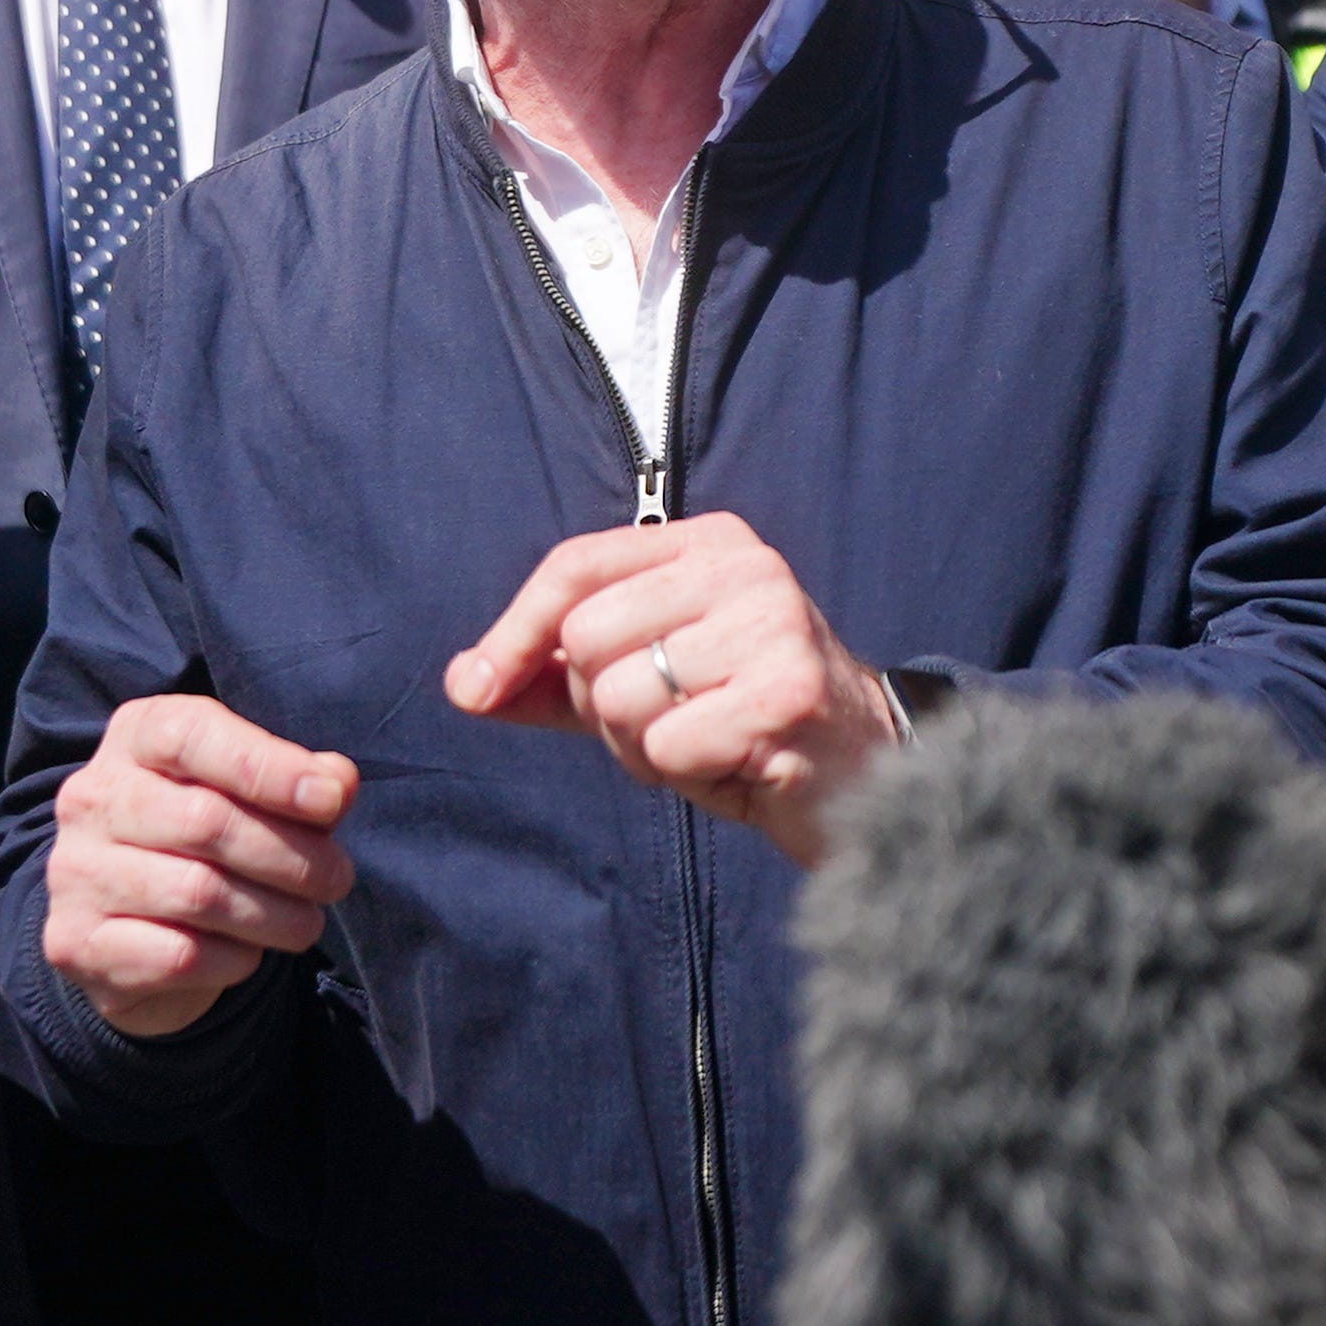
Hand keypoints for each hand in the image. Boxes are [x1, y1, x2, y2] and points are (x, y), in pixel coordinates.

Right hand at [39, 695, 357, 1038]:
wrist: (133, 930)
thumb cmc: (206, 842)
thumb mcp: (255, 795)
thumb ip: (302, 782)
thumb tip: (338, 783)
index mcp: (135, 737)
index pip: (193, 736)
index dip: (269, 768)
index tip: (330, 801)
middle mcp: (92, 797)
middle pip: (205, 822)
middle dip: (292, 856)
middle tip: (337, 879)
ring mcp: (76, 871)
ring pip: (198, 894)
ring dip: (275, 915)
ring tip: (308, 922)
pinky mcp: (77, 942)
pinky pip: (179, 955)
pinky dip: (235, 958)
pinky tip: (250, 952)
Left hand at [447, 513, 904, 865]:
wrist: (860, 782)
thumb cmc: (739, 726)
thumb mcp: (640, 686)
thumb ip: (552, 678)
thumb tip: (466, 685)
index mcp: (709, 543)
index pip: (576, 565)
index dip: (514, 630)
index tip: (476, 689)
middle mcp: (745, 567)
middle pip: (586, 636)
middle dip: (600, 704)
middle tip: (668, 722)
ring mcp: (772, 624)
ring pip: (618, 695)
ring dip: (642, 745)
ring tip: (704, 741)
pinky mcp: (786, 692)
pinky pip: (665, 745)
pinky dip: (682, 774)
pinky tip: (732, 764)